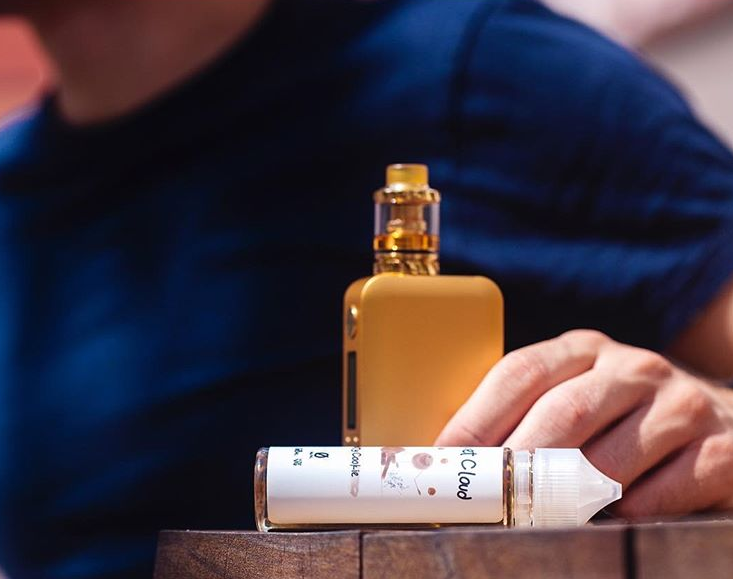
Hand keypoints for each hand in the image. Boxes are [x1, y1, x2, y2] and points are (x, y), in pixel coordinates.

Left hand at [436, 330, 732, 517]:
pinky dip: (627, 512)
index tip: (445, 458)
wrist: (721, 419)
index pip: (521, 373)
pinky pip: (662, 490)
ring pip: (608, 459)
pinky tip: (609, 518)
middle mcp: (632, 367)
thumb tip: (456, 459)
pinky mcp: (719, 448)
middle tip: (486, 502)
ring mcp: (679, 405)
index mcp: (584, 349)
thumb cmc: (624, 416)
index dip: (477, 417)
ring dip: (566, 498)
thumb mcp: (579, 395)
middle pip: (561, 414)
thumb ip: (530, 412)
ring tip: (535, 520)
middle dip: (517, 465)